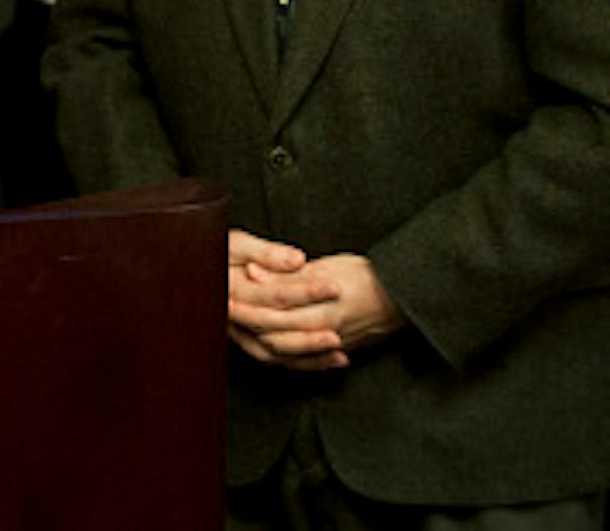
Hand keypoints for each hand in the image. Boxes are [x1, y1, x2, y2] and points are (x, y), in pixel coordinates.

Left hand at [225, 234, 401, 370]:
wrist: (408, 297)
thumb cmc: (368, 275)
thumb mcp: (327, 266)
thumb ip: (288, 273)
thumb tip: (254, 272)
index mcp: (319, 306)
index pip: (270, 312)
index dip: (243, 306)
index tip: (223, 297)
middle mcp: (324, 331)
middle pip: (273, 336)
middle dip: (245, 326)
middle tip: (223, 314)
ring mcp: (331, 345)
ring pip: (286, 354)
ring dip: (260, 344)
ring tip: (239, 331)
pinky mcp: (339, 352)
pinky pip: (306, 364)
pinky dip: (283, 358)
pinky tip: (272, 352)